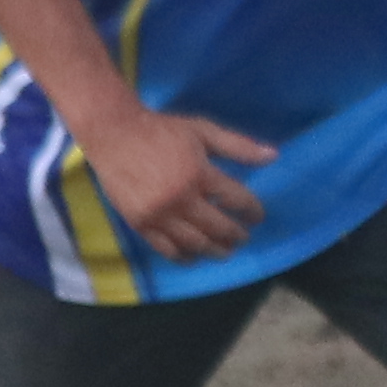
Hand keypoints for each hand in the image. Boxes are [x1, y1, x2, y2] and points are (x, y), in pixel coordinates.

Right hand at [87, 105, 274, 258]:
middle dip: (236, 235)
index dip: (253, 211)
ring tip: (225, 250)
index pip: (237, 200)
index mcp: (199, 174)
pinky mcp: (140, 223)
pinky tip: (195, 255)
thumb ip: (238, 146)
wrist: (112, 133)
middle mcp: (180, 199)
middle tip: (243, 237)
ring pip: (195, 244)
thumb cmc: (161, 130)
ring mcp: (159, 214)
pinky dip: (184, 256)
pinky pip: (167, 249)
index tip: (257, 216)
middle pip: (219, 228)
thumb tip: (274, 156)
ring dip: (215, 251)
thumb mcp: (202, 131)